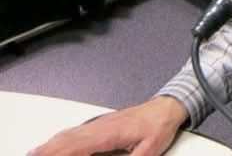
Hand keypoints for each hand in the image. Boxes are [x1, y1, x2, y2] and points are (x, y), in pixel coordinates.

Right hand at [28, 96, 188, 155]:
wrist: (167, 107)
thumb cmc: (159, 125)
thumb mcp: (150, 150)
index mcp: (110, 133)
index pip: (77, 146)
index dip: (60, 154)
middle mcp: (101, 126)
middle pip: (67, 140)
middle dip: (48, 151)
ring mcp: (100, 123)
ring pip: (69, 134)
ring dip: (51, 145)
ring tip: (36, 154)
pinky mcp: (102, 124)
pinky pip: (76, 131)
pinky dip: (60, 138)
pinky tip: (55, 143)